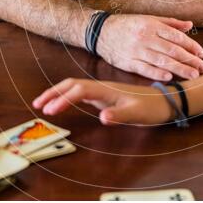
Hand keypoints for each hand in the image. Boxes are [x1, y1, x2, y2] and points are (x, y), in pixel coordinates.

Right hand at [32, 78, 174, 125]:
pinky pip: (80, 93)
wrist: (165, 101)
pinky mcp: (105, 96)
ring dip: (58, 93)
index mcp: (106, 90)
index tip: (49, 111)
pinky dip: (67, 97)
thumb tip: (102, 117)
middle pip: (71, 85)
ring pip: (74, 88)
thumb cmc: (151, 108)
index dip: (62, 99)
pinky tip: (63, 103)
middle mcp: (101, 87)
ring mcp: (102, 91)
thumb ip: (119, 115)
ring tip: (43, 104)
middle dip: (53, 93)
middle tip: (36, 104)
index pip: (78, 91)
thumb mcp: (136, 114)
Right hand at [94, 14, 202, 80]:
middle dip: (189, 60)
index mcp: (152, 25)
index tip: (201, 54)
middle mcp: (146, 38)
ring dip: (179, 69)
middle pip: (172, 50)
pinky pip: (145, 69)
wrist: (100, 31)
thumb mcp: (149, 19)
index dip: (191, 46)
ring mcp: (136, 51)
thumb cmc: (128, 25)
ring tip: (193, 75)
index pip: (176, 36)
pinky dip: (157, 73)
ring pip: (161, 61)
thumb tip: (190, 26)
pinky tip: (169, 77)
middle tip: (202, 68)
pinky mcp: (128, 63)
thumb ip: (170, 23)